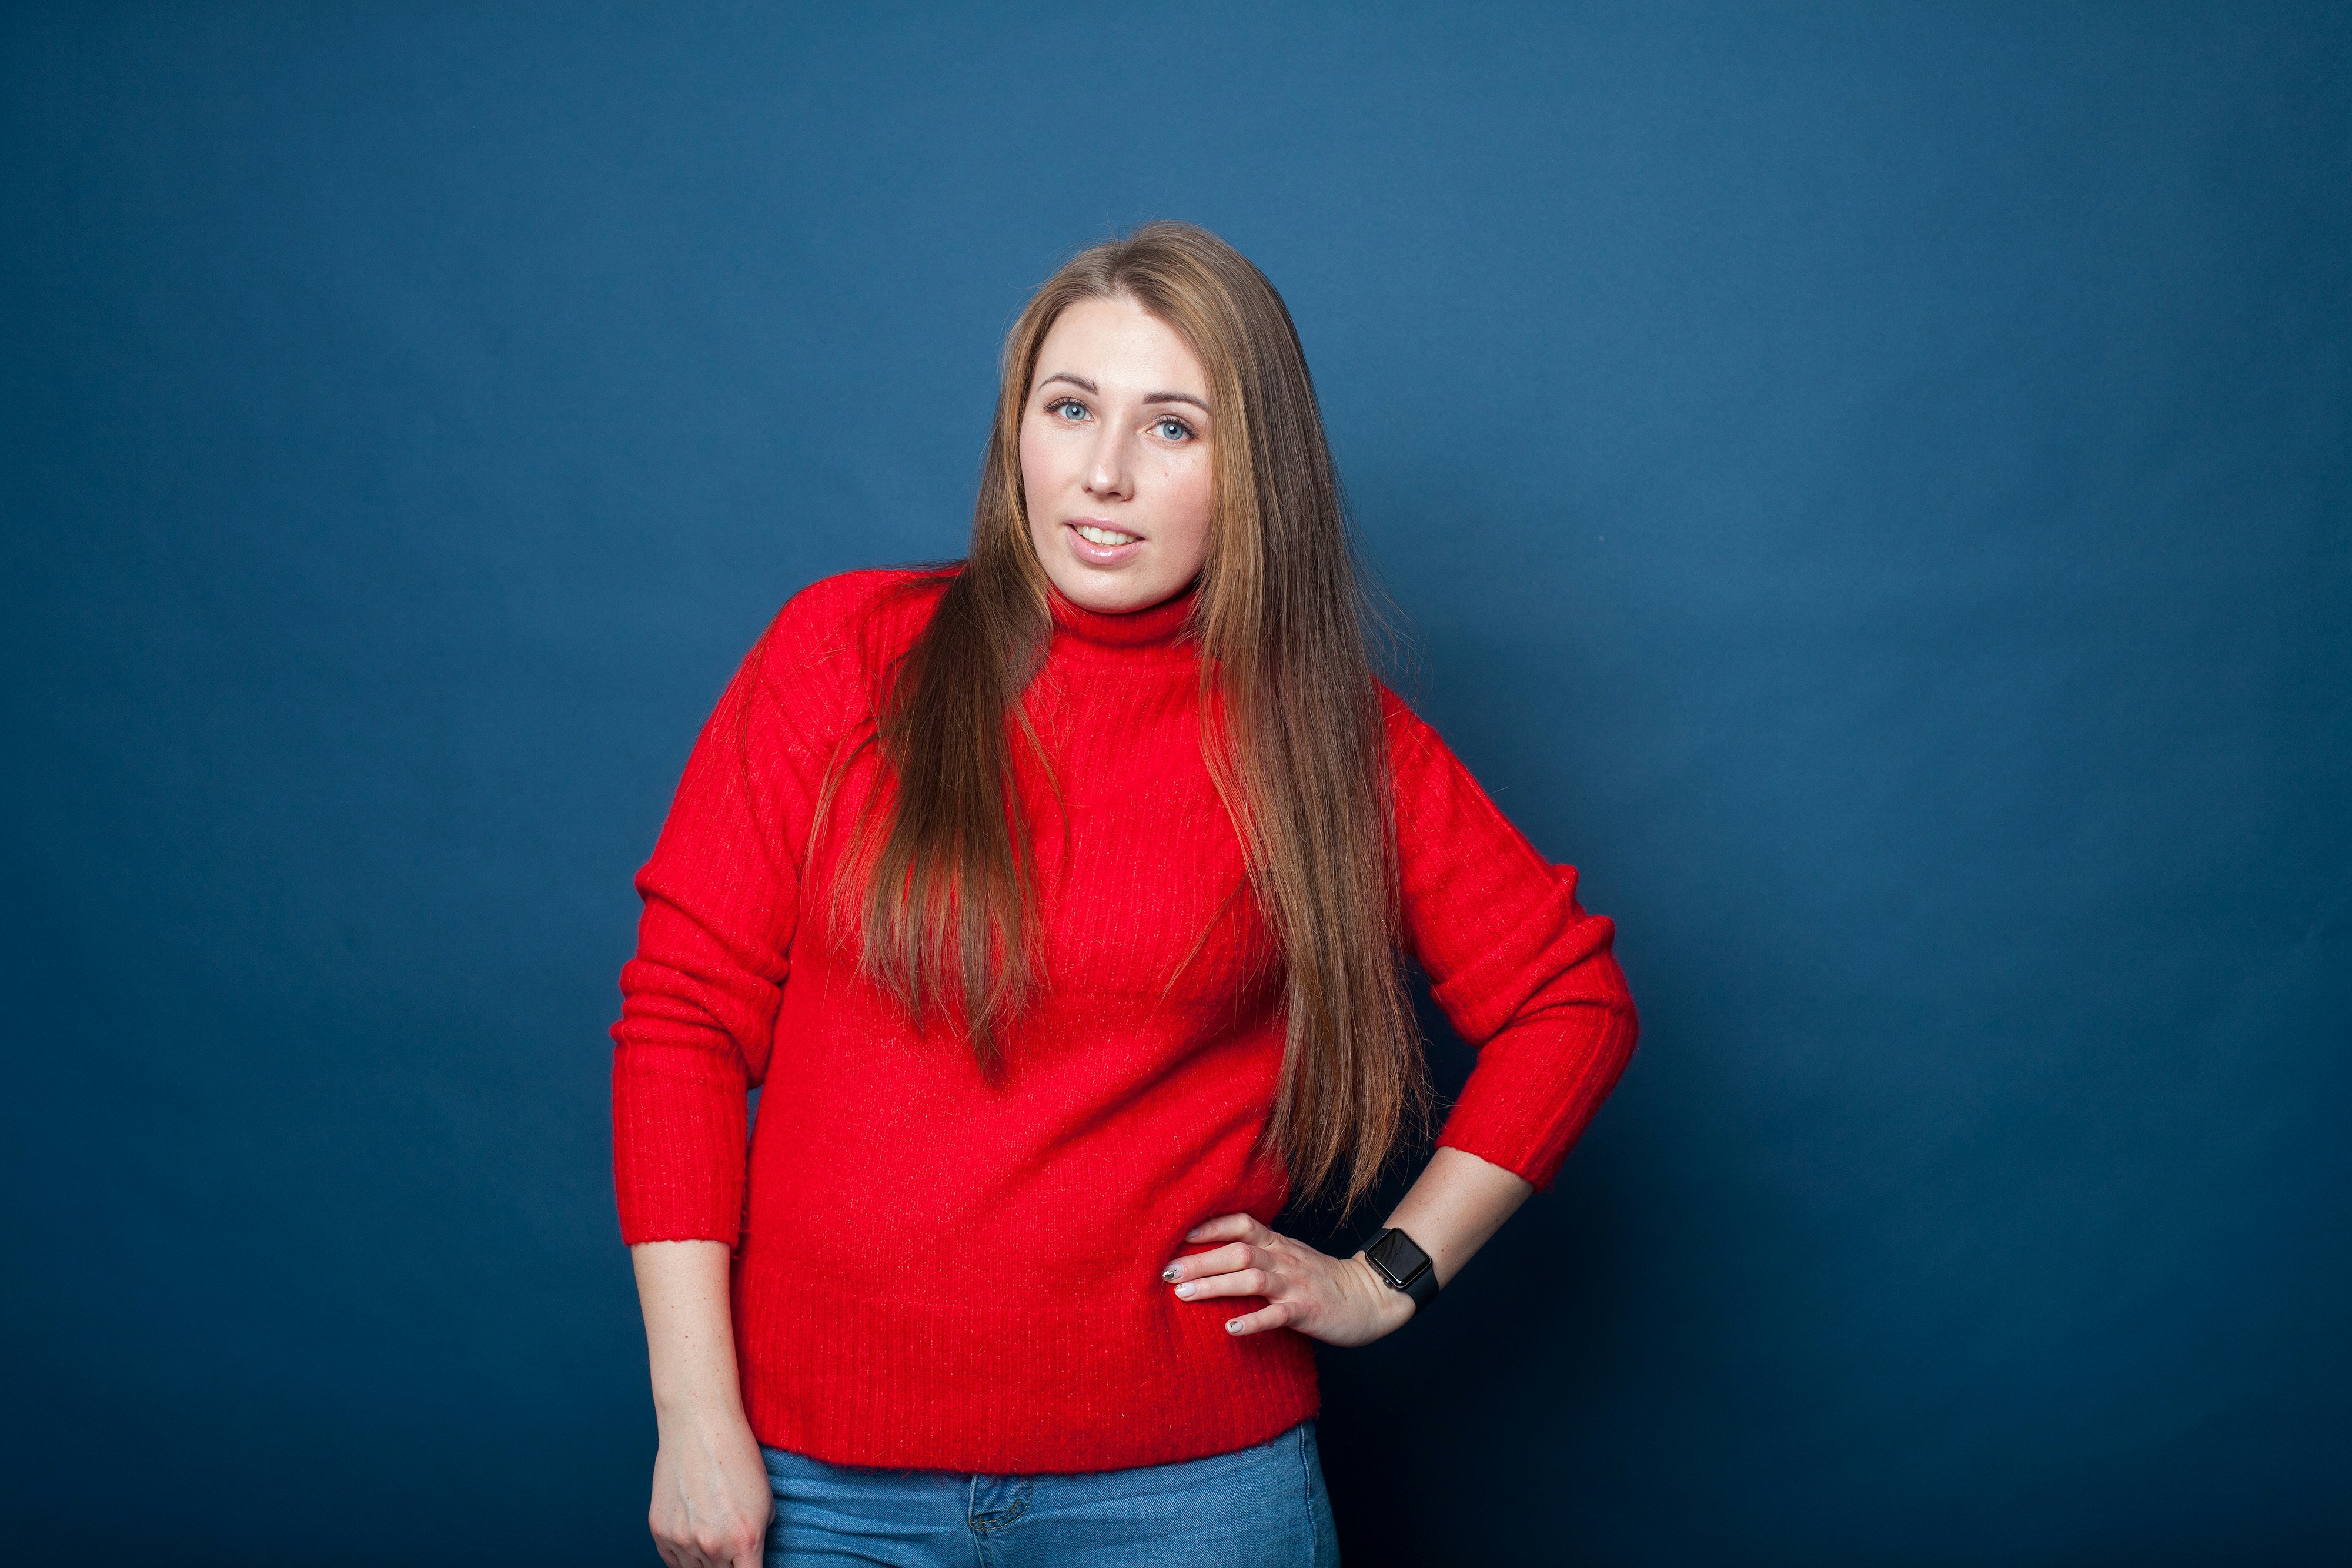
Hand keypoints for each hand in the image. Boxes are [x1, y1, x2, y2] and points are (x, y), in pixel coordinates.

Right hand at [648, 1410, 771, 1567]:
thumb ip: (759, 1536)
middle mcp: (713, 1546)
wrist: (699, 1427)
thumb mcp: (766, 1500)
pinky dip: (683, 1556)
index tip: (747, 1566)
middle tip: (729, 1547)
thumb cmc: (737, 1457)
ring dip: (705, 1562)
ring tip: (711, 1535)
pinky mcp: (659, 1531)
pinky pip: (672, 1561)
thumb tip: (749, 1556)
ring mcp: (682, 1540)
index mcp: (745, 1540)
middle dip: (728, 1566)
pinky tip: (692, 1537)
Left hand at [1162, 1213, 1415, 1346]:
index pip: (1240, 1224)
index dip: (1208, 1226)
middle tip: (1165, 1271)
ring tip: (1184, 1295)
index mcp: (1277, 1245)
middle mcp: (1283, 1259)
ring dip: (1216, 1285)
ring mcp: (1295, 1284)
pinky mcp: (1307, 1311)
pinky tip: (1231, 1328)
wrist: (1368, 1297)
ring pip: (1252, 1278)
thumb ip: (1258, 1253)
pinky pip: (1277, 1315)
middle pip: (1238, 1251)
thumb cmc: (1320, 1280)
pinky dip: (1254, 1321)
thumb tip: (1212, 1255)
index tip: (1175, 1235)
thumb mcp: (1288, 1257)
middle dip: (1199, 1260)